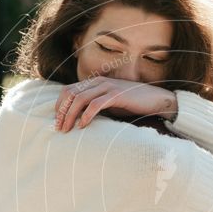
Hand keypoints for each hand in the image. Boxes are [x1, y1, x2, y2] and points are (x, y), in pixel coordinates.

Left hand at [54, 76, 177, 130]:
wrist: (155, 99)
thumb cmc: (132, 103)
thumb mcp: (109, 103)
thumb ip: (94, 106)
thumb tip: (78, 118)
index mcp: (94, 82)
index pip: (68, 90)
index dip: (59, 105)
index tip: (57, 120)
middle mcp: (98, 82)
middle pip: (71, 94)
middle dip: (62, 112)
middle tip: (59, 128)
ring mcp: (107, 87)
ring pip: (80, 99)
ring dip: (70, 115)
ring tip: (67, 129)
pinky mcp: (116, 95)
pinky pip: (96, 104)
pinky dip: (87, 115)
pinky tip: (83, 126)